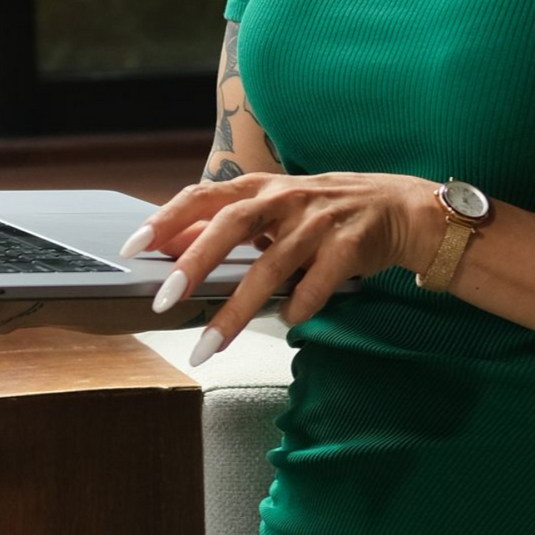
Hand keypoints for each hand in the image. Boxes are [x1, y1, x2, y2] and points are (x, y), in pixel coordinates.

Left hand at [130, 170, 439, 364]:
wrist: (400, 207)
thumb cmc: (325, 212)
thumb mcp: (275, 209)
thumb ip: (227, 226)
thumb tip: (170, 244)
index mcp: (261, 187)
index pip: (203, 195)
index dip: (166, 218)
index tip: (133, 247)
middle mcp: (286, 198)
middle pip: (232, 224)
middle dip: (195, 261)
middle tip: (165, 298)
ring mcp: (319, 221)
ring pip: (271, 267)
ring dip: (237, 311)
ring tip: (208, 346)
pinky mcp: (351, 245)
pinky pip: (316, 284)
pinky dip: (298, 307)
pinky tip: (288, 322)